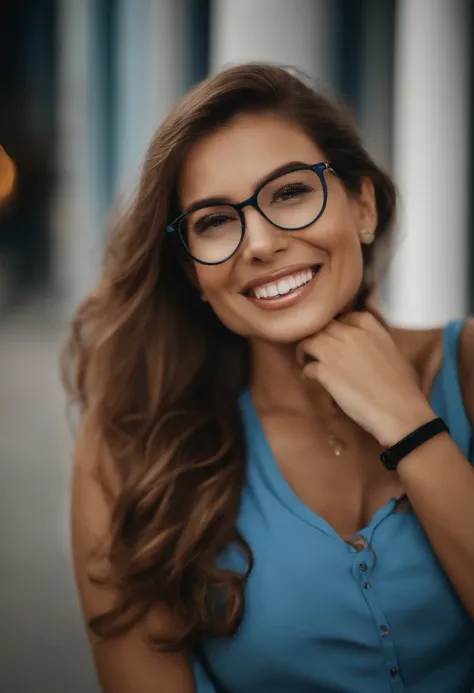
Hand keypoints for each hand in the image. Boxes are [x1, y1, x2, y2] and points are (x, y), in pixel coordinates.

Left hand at [296, 312, 435, 447]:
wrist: (398, 409)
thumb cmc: (403, 386)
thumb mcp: (393, 351)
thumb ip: (374, 341)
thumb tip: (366, 347)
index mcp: (369, 325)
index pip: (343, 316)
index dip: (335, 327)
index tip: (334, 337)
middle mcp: (349, 333)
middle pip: (322, 327)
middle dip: (318, 337)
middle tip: (316, 349)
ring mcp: (335, 350)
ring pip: (308, 341)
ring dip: (305, 351)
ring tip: (307, 361)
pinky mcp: (325, 371)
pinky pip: (307, 366)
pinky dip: (307, 372)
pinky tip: (311, 379)